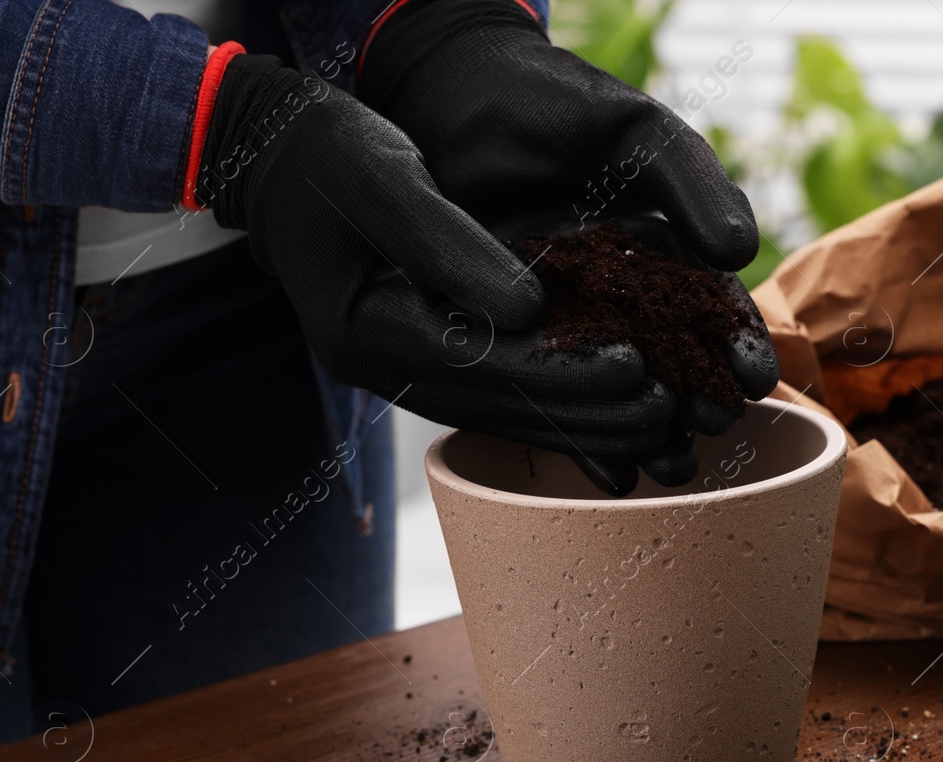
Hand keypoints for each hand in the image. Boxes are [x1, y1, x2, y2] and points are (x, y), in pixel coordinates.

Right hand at [193, 54, 676, 494]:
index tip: (634, 367)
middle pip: (500, 403)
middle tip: (667, 412)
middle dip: (587, 411)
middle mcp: (384, 368)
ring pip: (505, 412)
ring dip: (581, 423)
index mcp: (365, 332)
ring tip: (658, 423)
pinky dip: (557, 406)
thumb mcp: (384, 180)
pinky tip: (614, 411)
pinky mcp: (427, 358)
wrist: (275, 164)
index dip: (560, 369)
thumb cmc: (327, 156)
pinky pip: (500, 395)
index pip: (478, 362)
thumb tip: (530, 307)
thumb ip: (449, 244)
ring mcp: (403, 371)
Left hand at [359, 1, 778, 471]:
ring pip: (616, 390)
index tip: (753, 379)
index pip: (711, 309)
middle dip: (698, 401)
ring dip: (649, 433)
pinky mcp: (508, 339)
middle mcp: (616, 293)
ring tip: (671, 466)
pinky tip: (611, 473)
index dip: (737, 345)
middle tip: (713, 429)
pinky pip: (551, 398)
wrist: (447, 91)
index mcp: (659, 250)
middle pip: (671, 363)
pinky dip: (581, 438)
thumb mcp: (636, 133)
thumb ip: (692, 183)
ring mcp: (563, 320)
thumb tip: (740, 252)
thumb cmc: (551, 100)